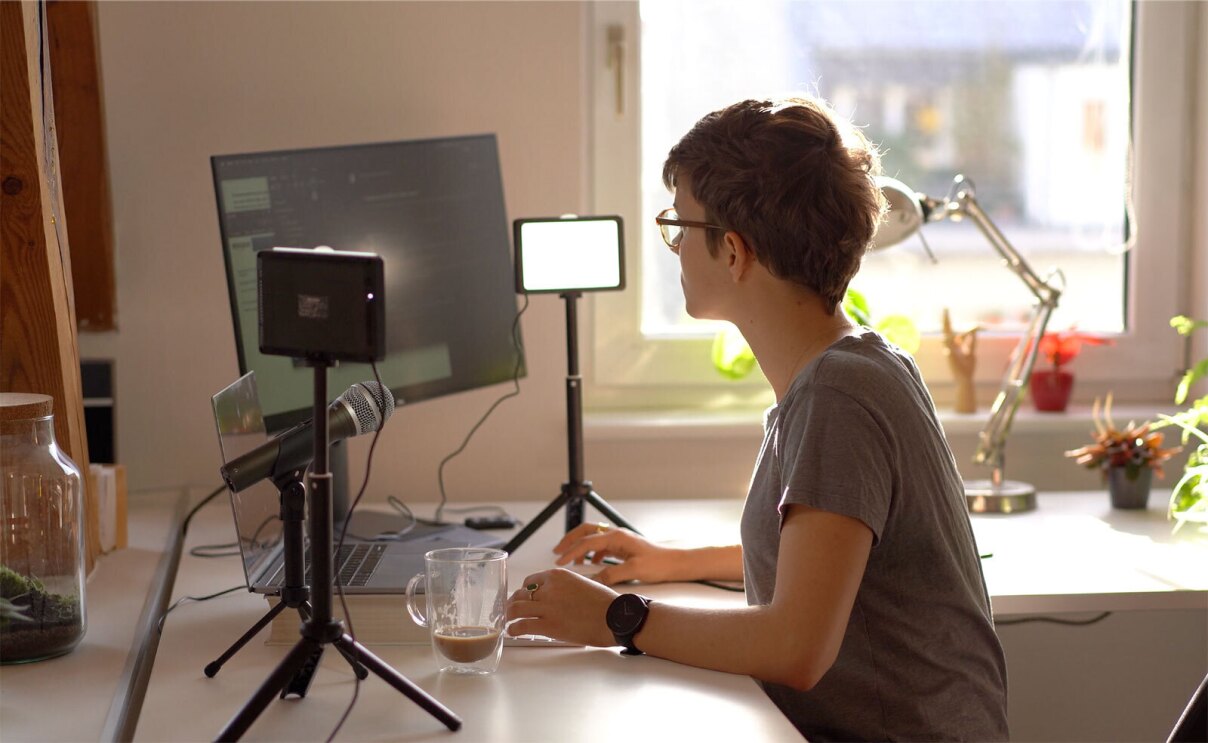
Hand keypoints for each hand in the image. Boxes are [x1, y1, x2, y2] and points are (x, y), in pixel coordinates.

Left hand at [505, 568, 617, 646]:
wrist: (615, 617)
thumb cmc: (605, 603)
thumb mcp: (582, 583)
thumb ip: (564, 588)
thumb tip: (553, 597)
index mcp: (558, 576)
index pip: (530, 581)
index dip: (524, 591)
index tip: (523, 598)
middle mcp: (549, 588)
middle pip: (520, 594)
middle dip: (513, 603)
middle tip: (511, 611)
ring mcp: (547, 606)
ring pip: (515, 608)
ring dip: (509, 615)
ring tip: (508, 621)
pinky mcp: (548, 625)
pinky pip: (522, 625)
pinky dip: (513, 629)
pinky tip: (513, 631)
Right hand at [553, 523, 682, 584]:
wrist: (675, 563)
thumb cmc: (659, 564)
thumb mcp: (634, 571)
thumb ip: (612, 574)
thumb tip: (595, 580)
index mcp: (617, 537)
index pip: (587, 542)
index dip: (571, 551)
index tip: (560, 560)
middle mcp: (617, 535)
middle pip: (586, 531)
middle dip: (570, 540)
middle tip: (557, 551)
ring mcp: (620, 540)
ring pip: (594, 538)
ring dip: (580, 547)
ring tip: (571, 560)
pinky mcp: (624, 547)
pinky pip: (602, 547)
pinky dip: (592, 554)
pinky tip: (592, 565)